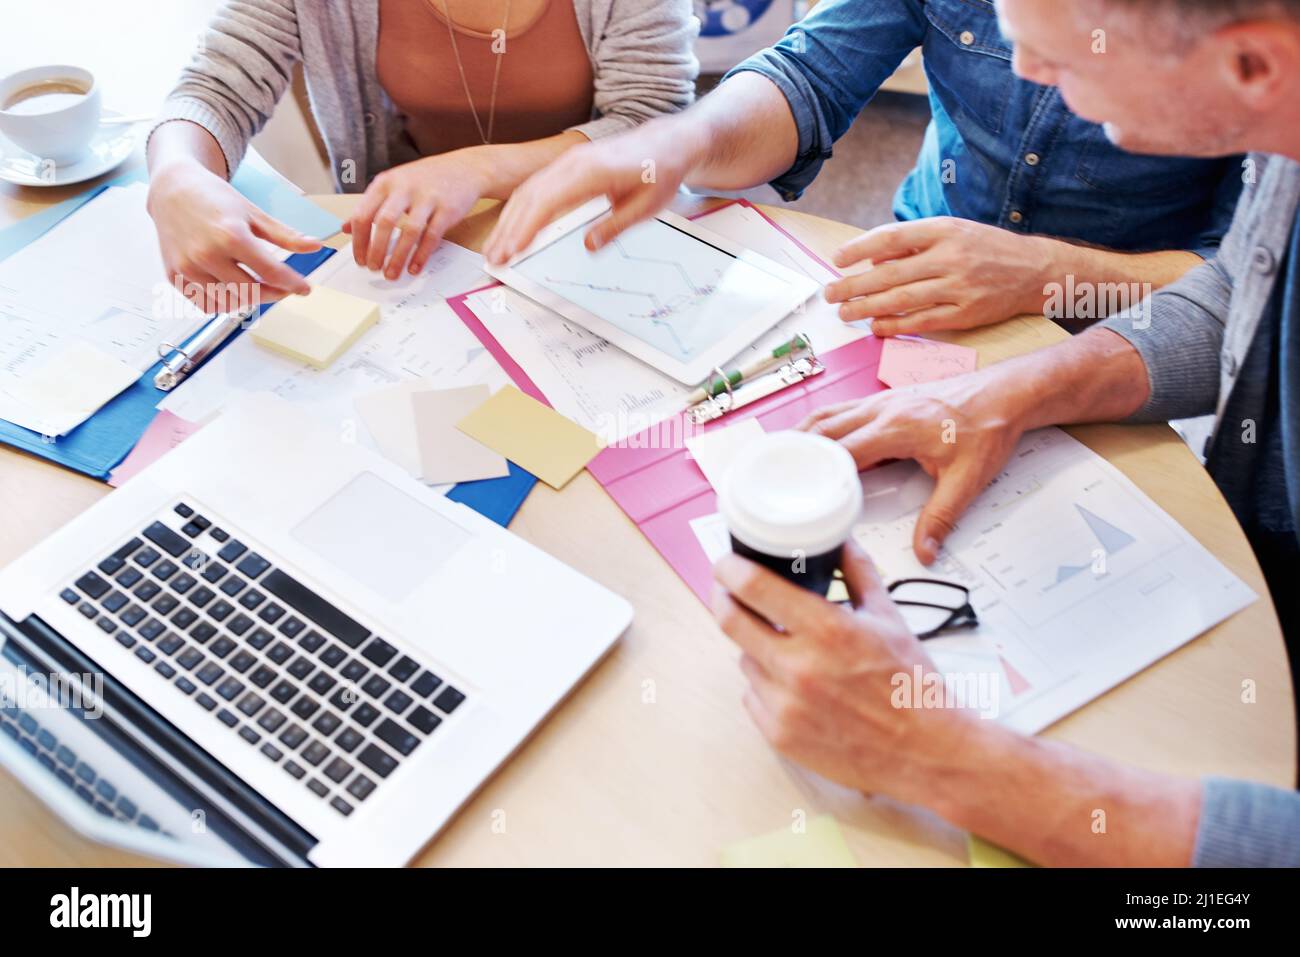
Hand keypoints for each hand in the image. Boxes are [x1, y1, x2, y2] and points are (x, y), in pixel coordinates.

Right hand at [147, 162, 319, 312]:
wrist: (173, 190)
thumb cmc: (215, 199)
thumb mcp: (253, 213)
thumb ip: (285, 235)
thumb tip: (316, 247)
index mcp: (231, 236)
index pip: (271, 273)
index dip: (293, 284)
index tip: (305, 289)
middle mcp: (207, 254)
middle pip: (252, 292)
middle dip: (273, 293)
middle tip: (282, 287)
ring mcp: (189, 268)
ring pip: (229, 304)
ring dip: (248, 300)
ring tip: (256, 285)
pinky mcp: (174, 276)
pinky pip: (206, 305)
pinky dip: (222, 303)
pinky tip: (231, 289)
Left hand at [344, 151, 489, 278]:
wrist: (465, 168)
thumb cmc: (425, 179)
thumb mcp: (393, 185)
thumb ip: (371, 206)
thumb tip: (345, 228)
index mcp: (386, 182)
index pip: (364, 213)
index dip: (359, 240)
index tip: (359, 259)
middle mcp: (405, 187)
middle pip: (384, 223)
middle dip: (376, 250)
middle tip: (373, 269)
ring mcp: (428, 197)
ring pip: (409, 232)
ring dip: (398, 257)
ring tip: (391, 274)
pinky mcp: (447, 209)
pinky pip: (432, 237)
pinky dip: (421, 256)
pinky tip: (414, 268)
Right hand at [483, 118, 691, 264]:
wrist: (665, 142)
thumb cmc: (658, 172)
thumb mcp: (646, 206)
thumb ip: (615, 226)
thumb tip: (588, 246)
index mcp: (592, 171)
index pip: (549, 202)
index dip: (527, 227)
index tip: (513, 249)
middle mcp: (573, 163)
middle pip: (530, 197)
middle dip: (508, 230)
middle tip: (494, 258)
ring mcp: (567, 162)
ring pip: (527, 191)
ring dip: (508, 221)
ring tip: (494, 248)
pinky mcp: (566, 166)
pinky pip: (535, 187)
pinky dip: (518, 209)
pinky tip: (510, 227)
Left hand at [712, 540, 975, 800]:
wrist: (925, 751)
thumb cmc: (910, 686)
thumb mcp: (889, 618)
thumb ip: (858, 572)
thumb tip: (840, 539)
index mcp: (827, 630)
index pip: (754, 587)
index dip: (730, 569)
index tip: (726, 563)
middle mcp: (799, 667)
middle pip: (730, 620)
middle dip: (725, 599)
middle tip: (730, 593)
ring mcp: (785, 705)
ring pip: (744, 659)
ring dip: (756, 648)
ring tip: (787, 650)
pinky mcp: (780, 736)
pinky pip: (752, 696)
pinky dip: (766, 686)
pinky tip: (794, 687)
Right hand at [800, 374, 1025, 562]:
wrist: (1007, 393)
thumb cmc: (989, 427)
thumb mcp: (968, 479)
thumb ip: (941, 518)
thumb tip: (925, 552)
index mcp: (896, 428)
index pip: (841, 451)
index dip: (815, 473)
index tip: (797, 494)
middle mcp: (881, 409)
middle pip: (822, 429)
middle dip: (794, 453)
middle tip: (771, 478)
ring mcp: (880, 400)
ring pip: (826, 415)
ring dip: (802, 436)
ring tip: (780, 460)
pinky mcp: (885, 399)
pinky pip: (840, 410)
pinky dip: (820, 426)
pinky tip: (813, 441)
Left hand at [825, 218, 1055, 335]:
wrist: (1034, 270)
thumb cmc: (984, 248)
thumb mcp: (951, 231)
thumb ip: (913, 243)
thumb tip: (871, 258)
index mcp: (944, 230)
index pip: (893, 237)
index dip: (860, 249)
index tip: (837, 259)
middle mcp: (951, 257)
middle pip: (891, 273)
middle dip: (854, 286)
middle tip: (829, 294)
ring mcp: (959, 287)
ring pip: (902, 300)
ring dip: (868, 308)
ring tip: (845, 312)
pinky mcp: (966, 314)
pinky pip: (922, 322)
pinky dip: (895, 325)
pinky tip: (876, 327)